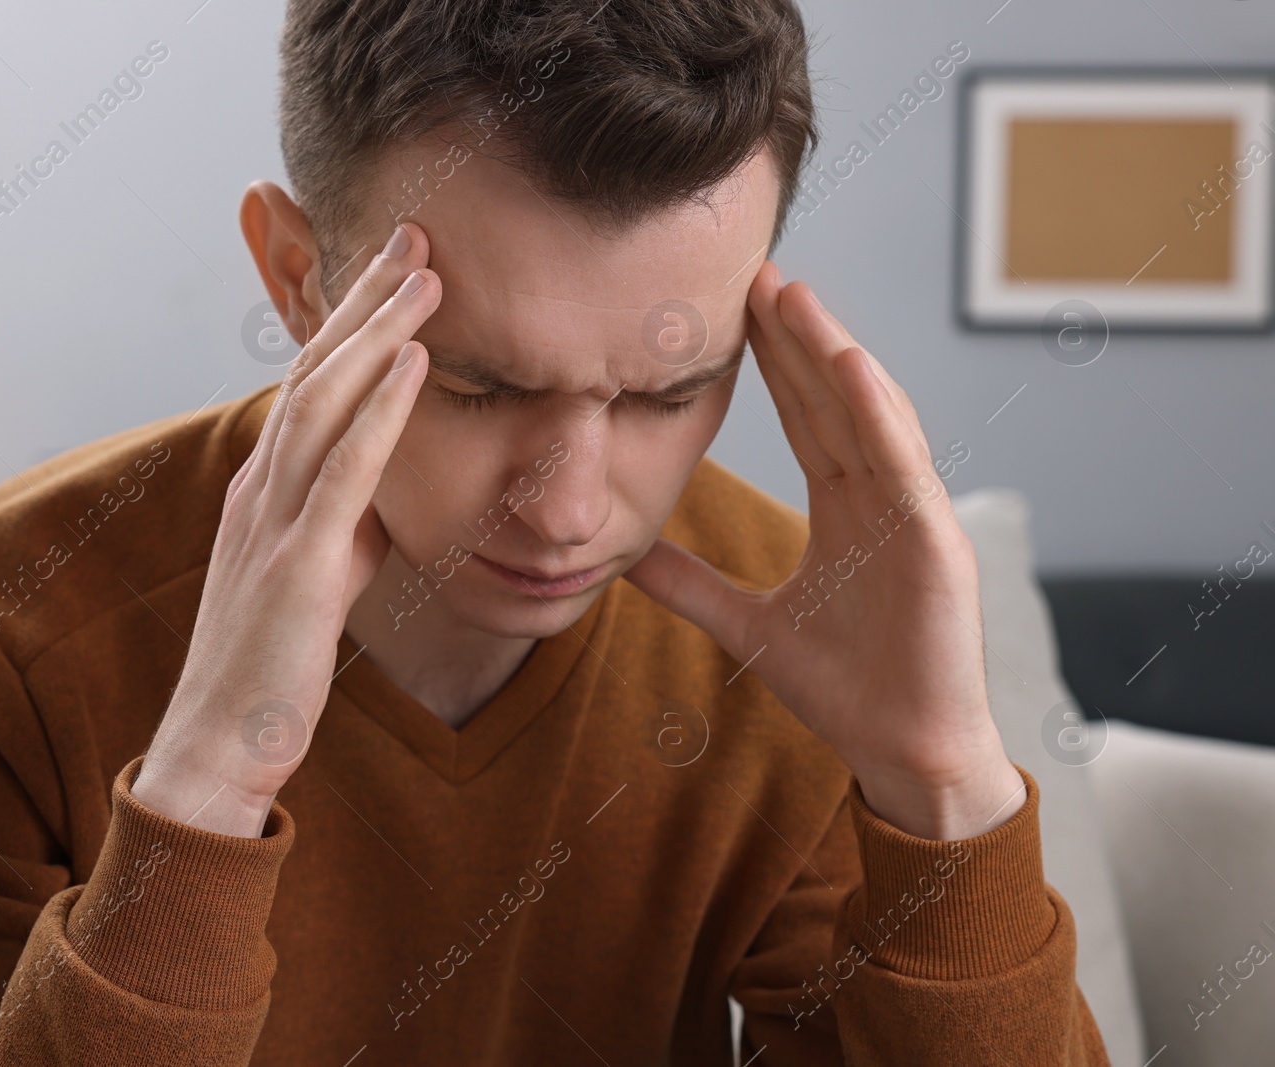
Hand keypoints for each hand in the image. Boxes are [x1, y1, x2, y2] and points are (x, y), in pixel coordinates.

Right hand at [131, 223, 438, 836]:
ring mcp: (273, 522)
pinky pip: (343, 472)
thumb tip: (385, 496)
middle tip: (415, 234)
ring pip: (325, 402)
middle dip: (364, 298)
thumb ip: (344, 528)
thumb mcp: (314, 581)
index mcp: (263, 490)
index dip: (351, 322)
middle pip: (315, 370)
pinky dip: (380, 410)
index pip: (310, 385)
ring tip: (425, 273)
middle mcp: (260, 488)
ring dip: (378, 331)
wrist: (216, 749)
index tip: (396, 271)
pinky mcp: (298, 565)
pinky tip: (413, 362)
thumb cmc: (266, 668)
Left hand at [623, 261, 1023, 839]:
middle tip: (754, 270)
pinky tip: (848, 366)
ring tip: (792, 296)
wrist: (901, 752)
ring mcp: (913, 515)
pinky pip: (903, 468)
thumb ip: (691, 584)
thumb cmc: (843, 686)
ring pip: (868, 416)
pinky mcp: (936, 543)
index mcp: (847, 508)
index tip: (730, 308)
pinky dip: (878, 415)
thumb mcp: (746, 622)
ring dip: (832, 352)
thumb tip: (627, 556)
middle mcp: (882, 498)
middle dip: (795, 336)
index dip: (772, 362)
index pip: (805, 417)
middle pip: (831, 400)